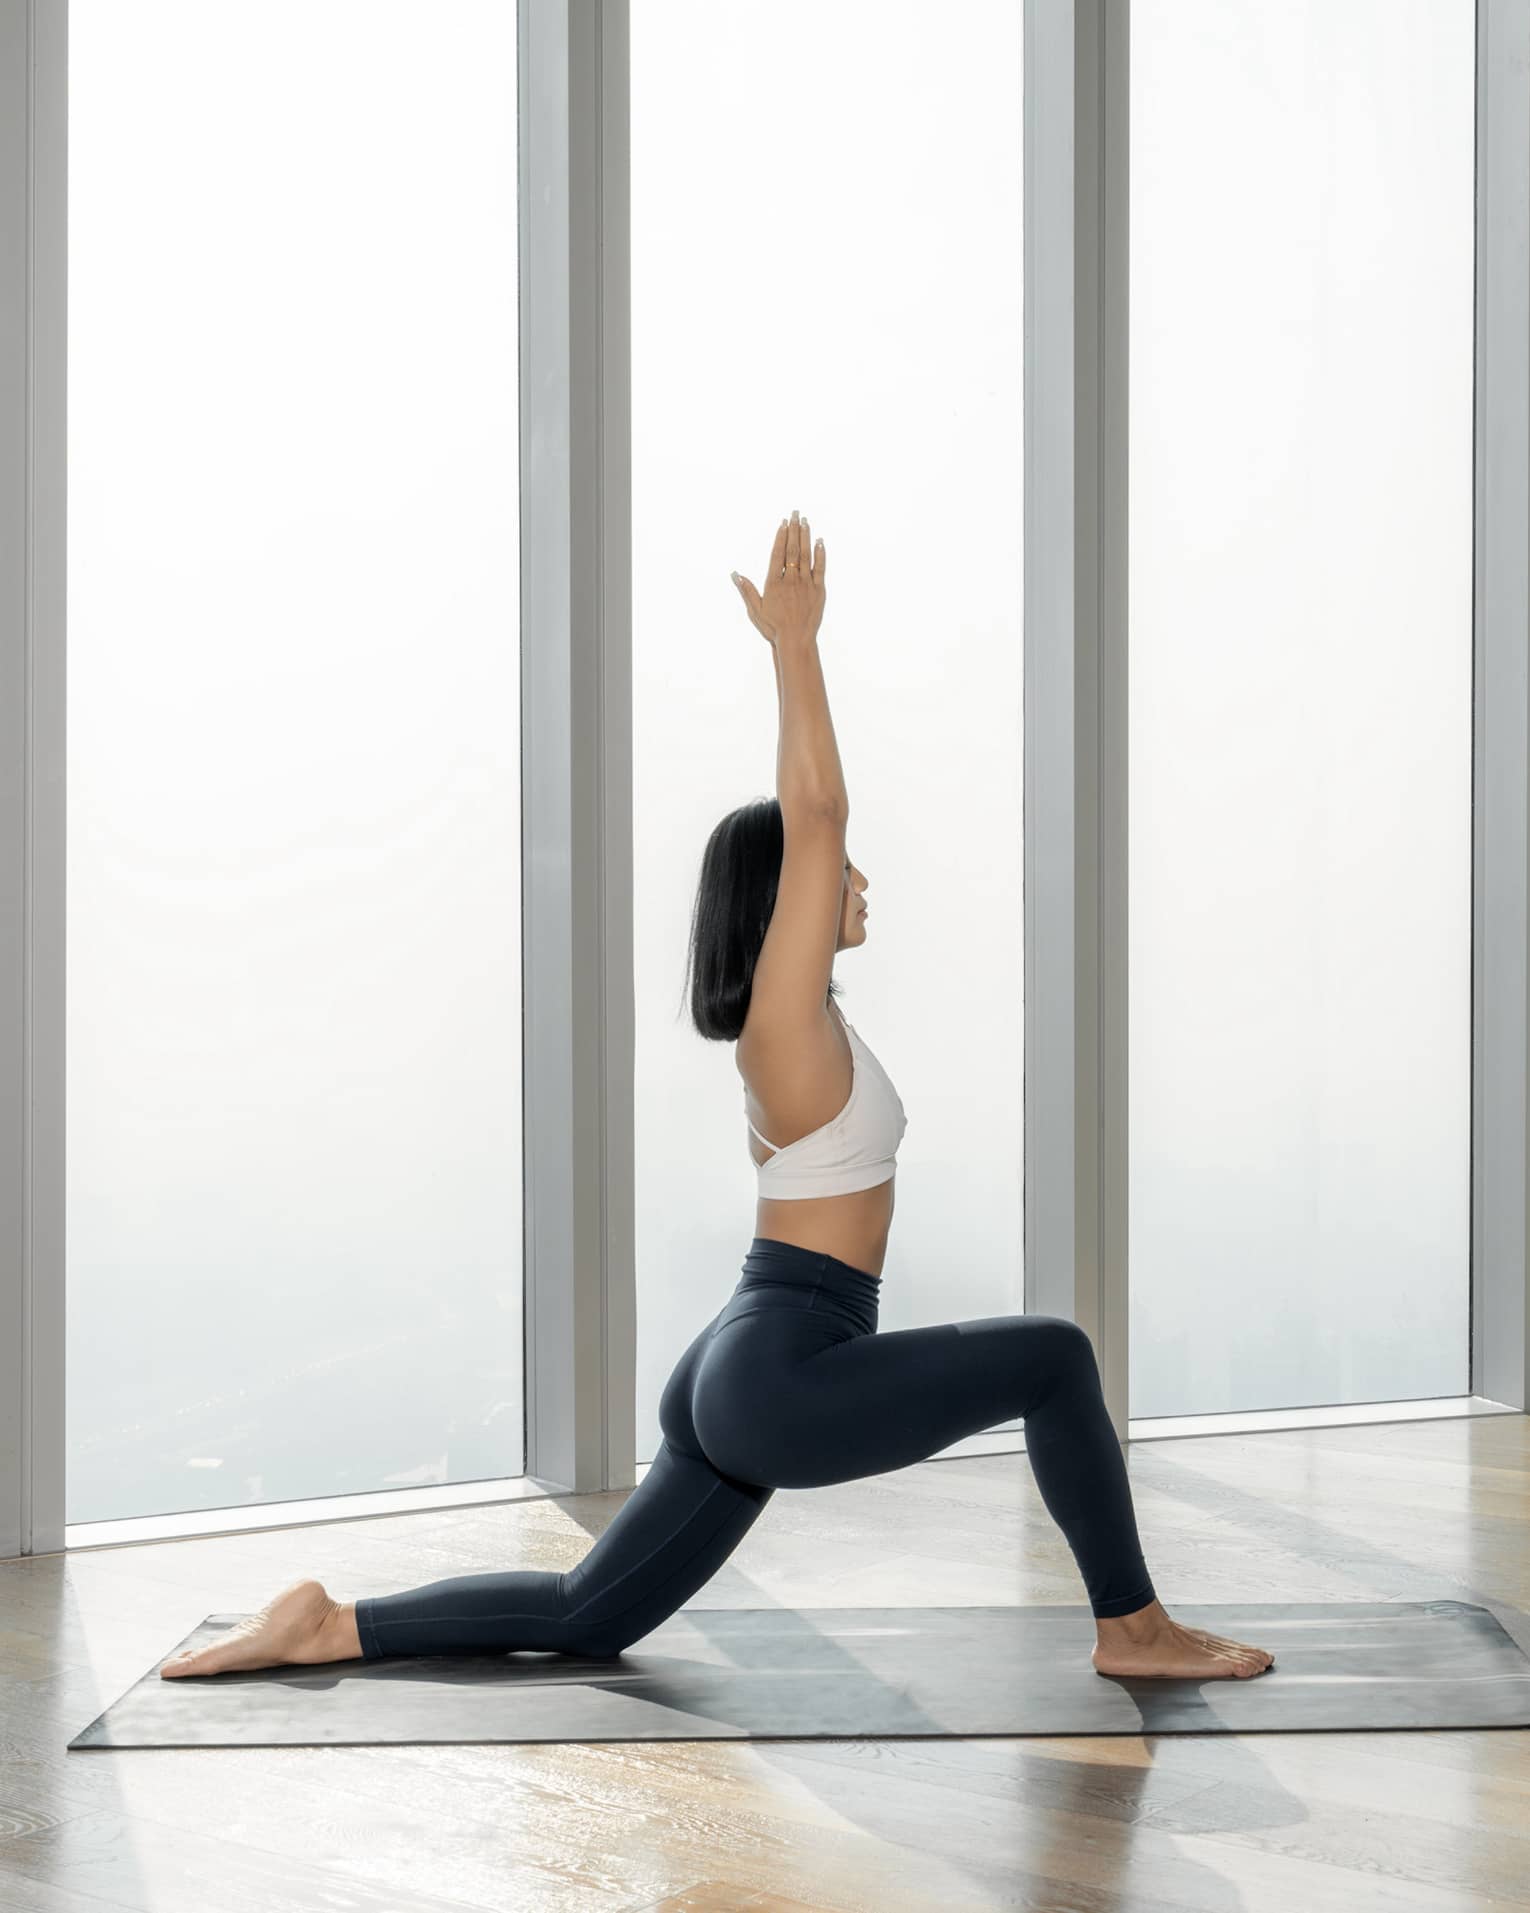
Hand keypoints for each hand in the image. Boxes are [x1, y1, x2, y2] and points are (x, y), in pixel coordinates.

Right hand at [732, 510, 826, 647]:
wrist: (796, 640)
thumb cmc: (774, 628)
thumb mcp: (755, 610)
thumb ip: (746, 590)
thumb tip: (735, 574)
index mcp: (774, 583)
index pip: (777, 554)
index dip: (780, 537)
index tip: (783, 523)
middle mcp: (790, 580)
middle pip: (792, 550)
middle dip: (793, 530)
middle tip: (795, 514)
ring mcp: (806, 584)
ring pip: (806, 555)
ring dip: (806, 536)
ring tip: (805, 522)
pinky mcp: (819, 590)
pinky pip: (820, 568)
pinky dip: (820, 554)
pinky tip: (819, 541)